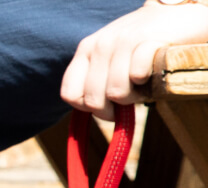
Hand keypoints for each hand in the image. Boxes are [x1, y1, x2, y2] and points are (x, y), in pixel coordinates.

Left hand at [61, 0, 207, 119]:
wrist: (176, 15)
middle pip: (93, 99)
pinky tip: (153, 72)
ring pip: (116, 92)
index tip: (107, 109)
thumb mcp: (112, 59)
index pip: (70, 93)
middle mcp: (100, 45)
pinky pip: (137, 75)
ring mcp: (122, 41)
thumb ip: (98, 81)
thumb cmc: (142, 45)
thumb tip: (96, 114)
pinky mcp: (147, 39)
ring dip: (134, 97)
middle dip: (113, 110)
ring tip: (142, 86)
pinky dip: (148, 81)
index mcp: (86, 50)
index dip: (88, 109)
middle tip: (131, 102)